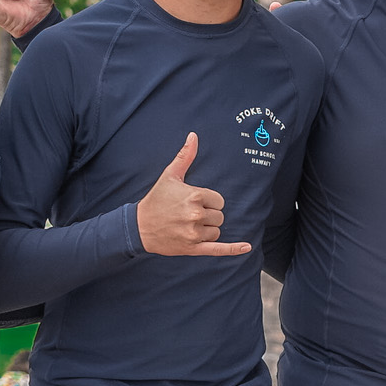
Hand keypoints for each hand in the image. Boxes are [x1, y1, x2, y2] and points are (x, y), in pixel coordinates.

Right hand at [137, 134, 250, 256]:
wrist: (138, 227)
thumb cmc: (156, 199)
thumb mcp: (170, 175)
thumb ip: (185, 156)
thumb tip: (193, 135)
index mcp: (194, 196)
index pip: (219, 200)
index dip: (209, 202)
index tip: (195, 203)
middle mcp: (196, 215)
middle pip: (219, 216)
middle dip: (208, 216)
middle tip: (188, 215)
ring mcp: (194, 233)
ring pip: (216, 231)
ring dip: (207, 230)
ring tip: (188, 226)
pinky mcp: (192, 248)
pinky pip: (218, 249)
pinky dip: (233, 249)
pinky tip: (246, 247)